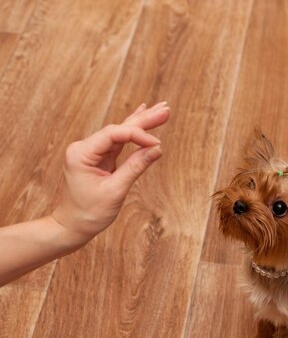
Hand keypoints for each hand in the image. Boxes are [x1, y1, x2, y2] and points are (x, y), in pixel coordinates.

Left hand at [51, 101, 169, 243]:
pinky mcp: (99, 159)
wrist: (72, 227)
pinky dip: (133, 134)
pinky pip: (118, 143)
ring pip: (121, 134)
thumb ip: (135, 167)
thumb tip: (156, 149)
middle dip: (143, 120)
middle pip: (119, 129)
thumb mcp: (115, 191)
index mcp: (82, 153)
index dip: (138, 135)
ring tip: (161, 111)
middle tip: (165, 110)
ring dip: (141, 124)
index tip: (157, 144)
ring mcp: (92, 152)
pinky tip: (141, 116)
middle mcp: (84, 148)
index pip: (114, 134)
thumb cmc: (89, 213)